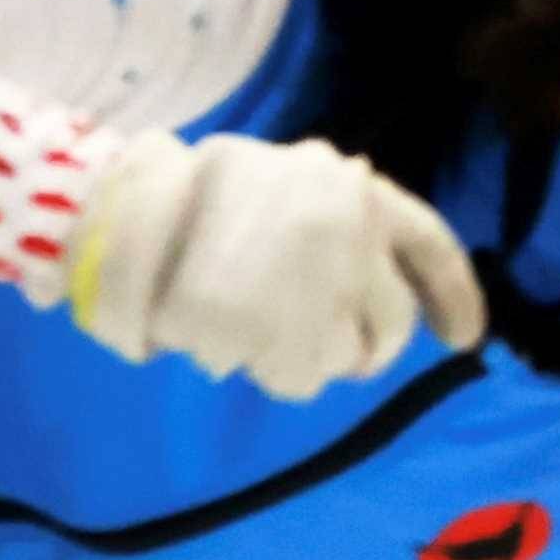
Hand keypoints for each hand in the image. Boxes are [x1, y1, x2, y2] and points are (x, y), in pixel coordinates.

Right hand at [63, 133, 493, 401]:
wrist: (95, 196)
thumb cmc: (185, 197)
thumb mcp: (270, 190)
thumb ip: (325, 235)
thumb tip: (373, 311)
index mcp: (349, 185)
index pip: (425, 243)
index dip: (451, 296)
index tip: (464, 341)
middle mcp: (341, 218)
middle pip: (384, 322)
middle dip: (352, 348)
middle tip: (300, 349)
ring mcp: (297, 268)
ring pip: (337, 357)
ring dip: (290, 358)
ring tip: (233, 330)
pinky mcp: (246, 314)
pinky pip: (286, 374)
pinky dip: (249, 361)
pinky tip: (207, 336)